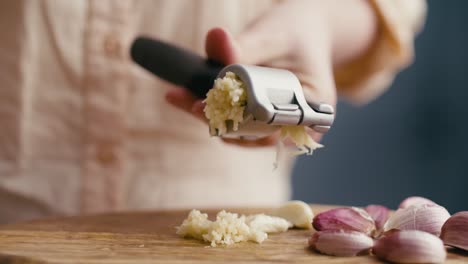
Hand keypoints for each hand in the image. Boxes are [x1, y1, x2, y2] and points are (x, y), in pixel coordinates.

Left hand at [166, 0, 376, 146]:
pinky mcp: (264, 124)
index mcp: (314, 109)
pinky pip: (237, 125)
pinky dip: (214, 111)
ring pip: (240, 133)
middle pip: (251, 134)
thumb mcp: (271, 36)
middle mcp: (299, 128)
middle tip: (179, 97)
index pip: (269, 123)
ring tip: (179, 96)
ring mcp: (280, 129)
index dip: (234, 117)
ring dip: (210, 115)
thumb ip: (243, 46)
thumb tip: (215, 39)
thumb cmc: (295, 33)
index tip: (199, 105)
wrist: (305, 33)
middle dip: (214, 116)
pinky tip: (188, 97)